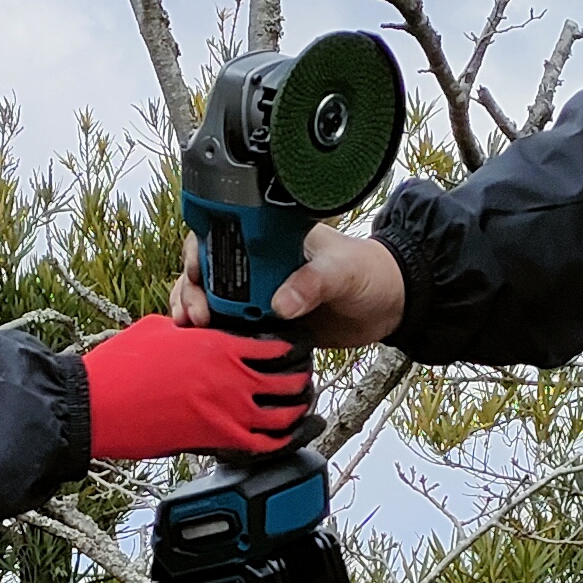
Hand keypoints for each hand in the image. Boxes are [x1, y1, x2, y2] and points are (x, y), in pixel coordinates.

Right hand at [81, 311, 315, 464]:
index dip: (291, 349)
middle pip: (287, 380)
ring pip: (283, 415)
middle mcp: (230, 377)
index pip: (275, 345)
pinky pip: (263, 445)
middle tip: (302, 381)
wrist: (98, 403)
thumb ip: (191, 331)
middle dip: (300, 380)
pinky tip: (282, 438)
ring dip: (295, 412)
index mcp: (219, 345)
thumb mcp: (159, 330)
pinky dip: (278, 442)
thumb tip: (198, 331)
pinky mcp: (216, 439)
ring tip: (299, 409)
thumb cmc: (120, 365)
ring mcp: (227, 410)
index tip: (295, 351)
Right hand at [170, 217, 405, 350]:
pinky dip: (216, 336)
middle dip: (190, 290)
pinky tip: (204, 347)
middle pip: (206, 271)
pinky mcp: (267, 323)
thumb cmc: (369, 272)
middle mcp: (259, 264)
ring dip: (196, 313)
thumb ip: (313, 283)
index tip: (196, 275)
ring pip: (213, 300)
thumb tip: (281, 304)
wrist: (391, 304)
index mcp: (271, 239)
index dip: (199, 254)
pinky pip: (233, 328)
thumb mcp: (343, 271)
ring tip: (192, 330)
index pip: (221, 236)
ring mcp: (260, 295)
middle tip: (196, 313)